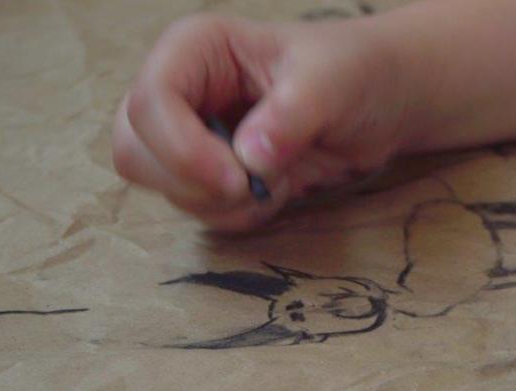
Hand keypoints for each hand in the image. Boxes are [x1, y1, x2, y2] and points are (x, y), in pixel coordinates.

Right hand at [112, 14, 413, 231]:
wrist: (380, 101)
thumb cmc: (355, 72)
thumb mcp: (332, 83)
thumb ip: (290, 115)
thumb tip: (249, 158)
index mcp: (195, 50)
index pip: (149, 102)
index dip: (180, 149)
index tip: (238, 177)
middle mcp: (180, 93)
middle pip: (135, 153)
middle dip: (192, 182)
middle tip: (255, 184)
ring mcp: (189, 137)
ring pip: (166, 189)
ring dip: (224, 203)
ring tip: (281, 177)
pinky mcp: (208, 176)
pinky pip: (201, 213)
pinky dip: (241, 215)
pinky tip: (280, 188)